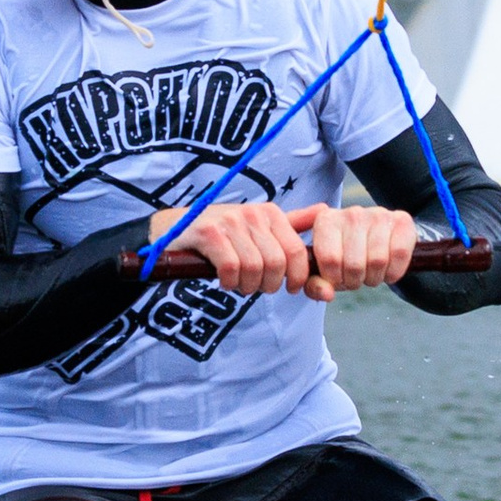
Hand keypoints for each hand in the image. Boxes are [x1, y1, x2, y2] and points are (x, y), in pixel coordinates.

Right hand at [151, 197, 314, 295]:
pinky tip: (224, 281)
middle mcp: (253, 214)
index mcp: (271, 213)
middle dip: (270, 285)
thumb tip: (325, 211)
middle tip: (257, 287)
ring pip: (255, 268)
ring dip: (248, 286)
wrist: (175, 229)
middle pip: (277, 264)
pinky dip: (230, 282)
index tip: (290, 288)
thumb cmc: (223, 234)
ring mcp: (230, 222)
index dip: (297, 277)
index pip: (297, 252)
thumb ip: (291, 225)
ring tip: (240, 284)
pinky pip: (231, 268)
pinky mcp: (209, 234)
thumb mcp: (259, 228)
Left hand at [286, 202, 424, 296]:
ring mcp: (378, 214)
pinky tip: (387, 270)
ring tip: (370, 273)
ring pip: (378, 261)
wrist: (376, 236)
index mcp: (326, 221)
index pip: (331, 260)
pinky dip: (394, 272)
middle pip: (355, 264)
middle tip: (356, 278)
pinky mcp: (402, 220)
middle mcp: (352, 213)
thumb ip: (315, 284)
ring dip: (375, 278)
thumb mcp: (323, 269)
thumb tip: (328, 294)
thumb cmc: (344, 255)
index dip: (336, 280)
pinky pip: (400, 254)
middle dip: (356, 281)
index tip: (339, 279)